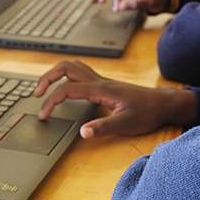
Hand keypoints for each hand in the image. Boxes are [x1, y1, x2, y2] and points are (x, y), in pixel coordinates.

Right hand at [35, 60, 195, 138]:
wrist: (163, 104)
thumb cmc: (148, 112)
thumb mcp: (126, 124)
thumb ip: (103, 128)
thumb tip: (82, 133)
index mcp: (101, 89)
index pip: (66, 89)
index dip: (50, 101)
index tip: (43, 116)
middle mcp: (99, 81)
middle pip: (66, 67)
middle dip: (46, 77)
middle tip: (36, 94)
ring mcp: (102, 80)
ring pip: (72, 66)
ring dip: (55, 74)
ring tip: (45, 89)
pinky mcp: (104, 85)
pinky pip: (80, 73)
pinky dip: (66, 77)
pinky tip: (65, 90)